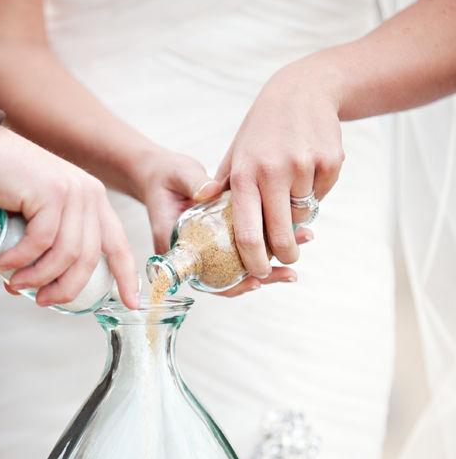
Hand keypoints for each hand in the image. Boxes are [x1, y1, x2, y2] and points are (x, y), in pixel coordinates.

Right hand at [0, 127, 138, 308]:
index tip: (131, 305)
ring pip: (66, 254)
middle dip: (66, 288)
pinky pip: (41, 241)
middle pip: (89, 258)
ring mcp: (72, 191)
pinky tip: (4, 263)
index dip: (126, 277)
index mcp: (94, 202)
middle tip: (41, 300)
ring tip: (16, 283)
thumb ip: (50, 243)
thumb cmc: (3, 186)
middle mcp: (90, 195)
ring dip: (39, 277)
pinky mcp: (50, 192)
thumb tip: (43, 288)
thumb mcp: (39, 215)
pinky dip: (22, 258)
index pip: (118, 245)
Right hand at [131, 145, 311, 290]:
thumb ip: (194, 183)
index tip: (255, 282)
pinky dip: (265, 248)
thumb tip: (210, 190)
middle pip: (227, 279)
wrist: (160, 174)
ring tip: (298, 253)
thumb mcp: (178, 175)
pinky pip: (241, 252)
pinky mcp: (219, 241)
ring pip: (238, 268)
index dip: (229, 284)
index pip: (203, 277)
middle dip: (261, 277)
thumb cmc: (165, 176)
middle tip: (289, 274)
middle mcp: (192, 256)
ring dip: (269, 264)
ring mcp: (207, 250)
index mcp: (175, 248)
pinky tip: (290, 238)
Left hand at [211, 61, 343, 278]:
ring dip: (299, 218)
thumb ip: (225, 192)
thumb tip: (209, 227)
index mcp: (244, 175)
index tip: (258, 273)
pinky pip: (322, 196)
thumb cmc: (262, 130)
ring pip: (304, 216)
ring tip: (291, 195)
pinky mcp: (330, 162)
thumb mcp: (236, 155)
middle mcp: (273, 172)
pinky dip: (316, 194)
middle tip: (285, 259)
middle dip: (284, 255)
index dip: (254, 262)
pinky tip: (308, 171)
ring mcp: (304, 167)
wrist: (303, 91)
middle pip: (281, 235)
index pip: (247, 234)